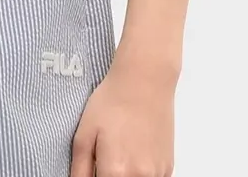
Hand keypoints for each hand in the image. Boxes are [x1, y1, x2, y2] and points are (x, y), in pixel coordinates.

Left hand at [69, 53, 176, 176]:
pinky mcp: (168, 169)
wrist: (145, 81)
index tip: (94, 167)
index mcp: (115, 172)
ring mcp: (157, 175)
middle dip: (107, 176)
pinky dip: (140, 174)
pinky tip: (133, 154)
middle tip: (103, 159)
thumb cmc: (111, 102)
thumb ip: (80, 168)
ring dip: (125, 175)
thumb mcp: (84, 133)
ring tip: (119, 152)